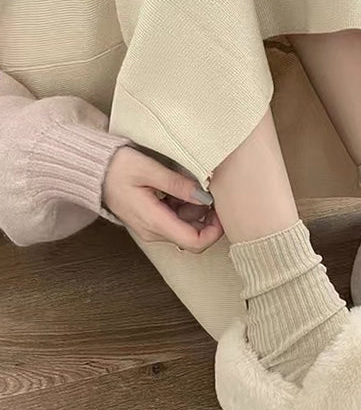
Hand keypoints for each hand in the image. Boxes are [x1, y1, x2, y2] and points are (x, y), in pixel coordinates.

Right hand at [103, 146, 223, 252]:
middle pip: (193, 237)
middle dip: (206, 219)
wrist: (90, 170)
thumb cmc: (115, 167)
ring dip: (195, 211)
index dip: (214, 231)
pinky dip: (184, 208)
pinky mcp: (151, 221)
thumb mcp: (148, 169)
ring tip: (190, 186)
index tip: (221, 212)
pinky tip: (179, 189)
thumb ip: (178, 184)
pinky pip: (175, 221)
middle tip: (210, 194)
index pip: (195, 242)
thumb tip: (204, 197)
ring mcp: (151, 228)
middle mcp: (154, 231)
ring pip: (185, 228)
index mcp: (155, 222)